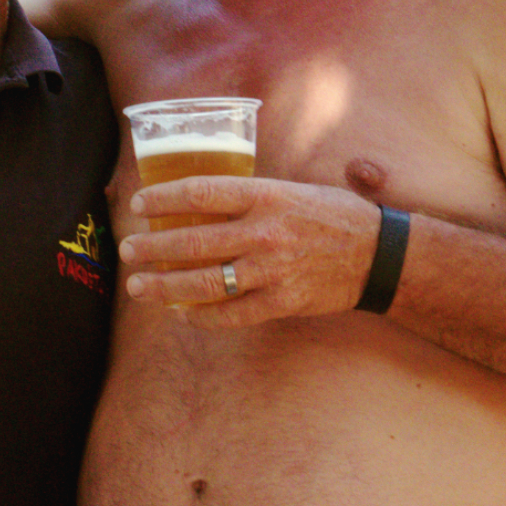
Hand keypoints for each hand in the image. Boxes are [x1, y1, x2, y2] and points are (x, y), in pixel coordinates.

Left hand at [121, 177, 378, 327]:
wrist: (378, 254)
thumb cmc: (332, 215)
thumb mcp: (292, 189)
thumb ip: (250, 195)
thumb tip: (199, 197)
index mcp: (266, 195)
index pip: (201, 193)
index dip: (163, 198)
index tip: (139, 203)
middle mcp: (265, 232)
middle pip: (194, 241)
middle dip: (152, 248)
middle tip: (127, 251)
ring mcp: (273, 270)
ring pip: (205, 282)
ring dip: (165, 286)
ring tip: (139, 286)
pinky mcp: (282, 302)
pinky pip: (232, 313)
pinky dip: (202, 316)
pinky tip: (180, 313)